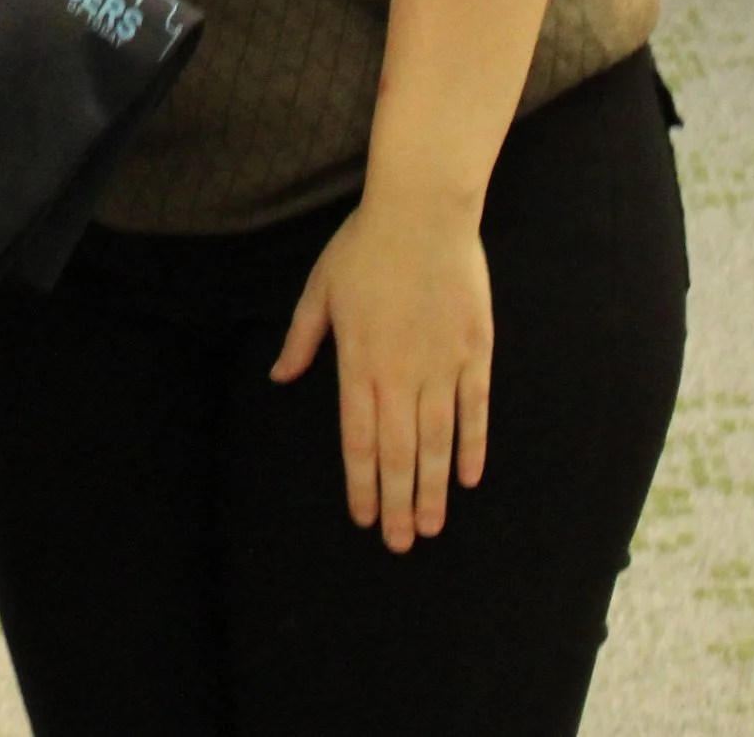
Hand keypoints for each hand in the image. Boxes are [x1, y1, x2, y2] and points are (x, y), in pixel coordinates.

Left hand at [272, 189, 492, 550]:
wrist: (421, 211)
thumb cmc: (364, 246)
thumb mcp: (320, 289)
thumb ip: (302, 339)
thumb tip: (279, 377)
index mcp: (357, 362)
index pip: (358, 440)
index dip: (361, 485)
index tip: (363, 518)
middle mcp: (399, 374)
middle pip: (398, 454)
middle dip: (397, 504)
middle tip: (400, 543)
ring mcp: (439, 365)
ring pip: (437, 442)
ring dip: (432, 489)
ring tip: (431, 527)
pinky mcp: (472, 352)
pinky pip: (474, 410)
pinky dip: (472, 446)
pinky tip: (468, 478)